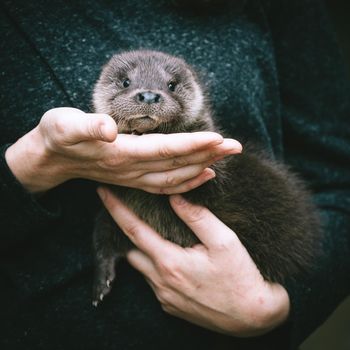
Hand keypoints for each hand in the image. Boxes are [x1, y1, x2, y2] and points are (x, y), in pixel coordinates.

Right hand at [5, 107, 241, 192]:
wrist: (51, 159)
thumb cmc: (58, 137)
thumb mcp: (63, 124)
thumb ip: (86, 126)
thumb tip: (108, 128)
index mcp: (121, 154)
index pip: (165, 150)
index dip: (192, 145)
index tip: (219, 138)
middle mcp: (131, 169)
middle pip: (177, 165)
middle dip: (208, 155)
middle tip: (236, 147)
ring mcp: (134, 177)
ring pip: (176, 178)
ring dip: (203, 167)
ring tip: (225, 158)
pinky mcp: (134, 178)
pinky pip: (166, 185)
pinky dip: (188, 182)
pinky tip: (203, 174)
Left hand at [98, 187, 289, 336]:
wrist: (253, 317)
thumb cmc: (241, 276)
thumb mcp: (224, 240)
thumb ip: (197, 217)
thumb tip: (174, 198)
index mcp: (170, 262)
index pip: (133, 230)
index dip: (116, 209)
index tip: (103, 192)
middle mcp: (161, 281)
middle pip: (131, 250)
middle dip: (124, 231)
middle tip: (127, 213)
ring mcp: (164, 297)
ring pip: (141, 267)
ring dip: (141, 250)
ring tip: (149, 233)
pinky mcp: (171, 307)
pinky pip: (153, 282)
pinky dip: (153, 266)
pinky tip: (167, 259)